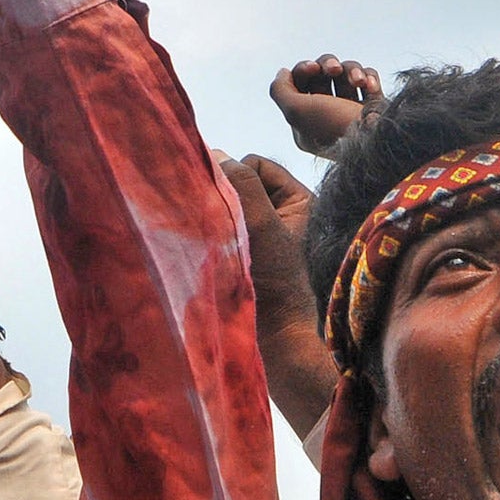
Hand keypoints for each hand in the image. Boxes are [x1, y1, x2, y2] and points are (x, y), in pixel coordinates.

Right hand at [217, 152, 335, 439]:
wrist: (279, 345)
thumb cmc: (280, 283)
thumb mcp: (264, 226)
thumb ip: (241, 186)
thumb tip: (213, 154)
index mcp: (299, 203)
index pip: (255, 165)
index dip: (236, 175)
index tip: (224, 198)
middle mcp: (282, 219)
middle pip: (238, 188)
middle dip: (220, 197)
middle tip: (211, 216)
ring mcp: (262, 243)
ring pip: (226, 212)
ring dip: (212, 219)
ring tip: (206, 237)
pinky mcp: (245, 263)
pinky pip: (220, 236)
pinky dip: (209, 239)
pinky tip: (200, 251)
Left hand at [269, 55, 382, 158]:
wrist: (381, 142)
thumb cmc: (335, 127)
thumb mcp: (296, 110)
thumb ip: (279, 90)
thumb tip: (283, 72)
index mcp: (306, 124)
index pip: (297, 85)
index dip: (302, 69)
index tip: (311, 67)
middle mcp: (327, 117)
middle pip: (321, 75)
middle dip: (327, 66)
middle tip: (333, 70)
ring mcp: (351, 111)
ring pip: (345, 72)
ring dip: (351, 70)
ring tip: (358, 81)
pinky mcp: (375, 106)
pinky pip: (368, 78)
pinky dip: (369, 77)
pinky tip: (370, 87)